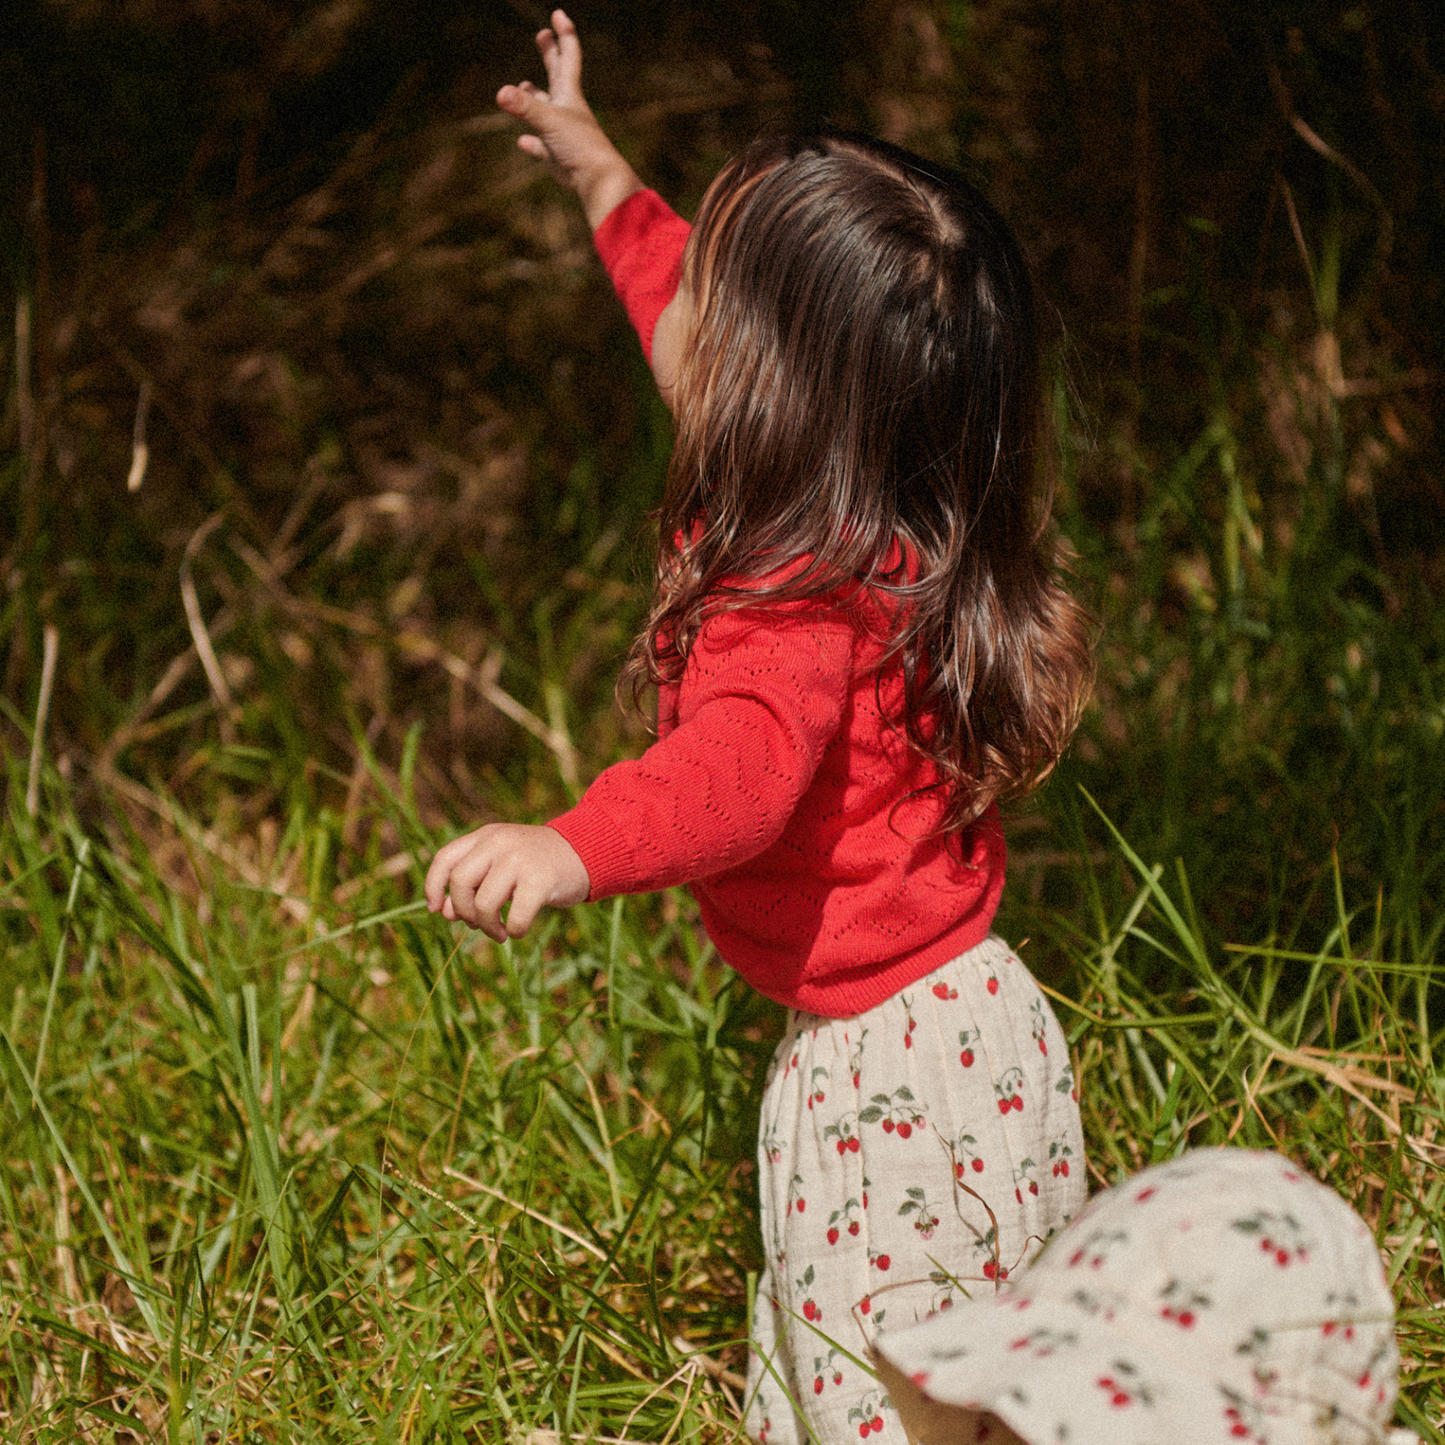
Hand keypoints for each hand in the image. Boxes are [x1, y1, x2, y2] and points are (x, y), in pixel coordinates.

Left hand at [425, 823, 590, 941]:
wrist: (586, 852)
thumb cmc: (538, 864)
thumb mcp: (501, 866)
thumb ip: (473, 884)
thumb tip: (444, 912)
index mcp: (486, 836)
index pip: (445, 859)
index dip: (433, 886)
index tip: (436, 909)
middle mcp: (500, 842)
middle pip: (460, 882)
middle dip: (463, 911)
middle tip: (477, 924)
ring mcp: (520, 859)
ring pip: (484, 903)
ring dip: (488, 927)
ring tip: (499, 932)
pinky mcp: (541, 880)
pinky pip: (516, 917)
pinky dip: (514, 931)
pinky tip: (519, 929)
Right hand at [497, 10, 643, 229]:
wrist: (598, 181)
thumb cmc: (580, 147)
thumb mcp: (549, 121)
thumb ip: (525, 107)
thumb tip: (501, 93)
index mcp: (570, 94)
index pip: (568, 56)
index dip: (564, 35)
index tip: (558, 14)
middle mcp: (567, 110)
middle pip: (557, 75)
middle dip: (549, 54)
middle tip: (542, 35)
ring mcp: (563, 133)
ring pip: (546, 110)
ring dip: (535, 98)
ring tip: (525, 86)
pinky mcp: (558, 156)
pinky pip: (541, 146)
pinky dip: (531, 142)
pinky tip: (522, 142)